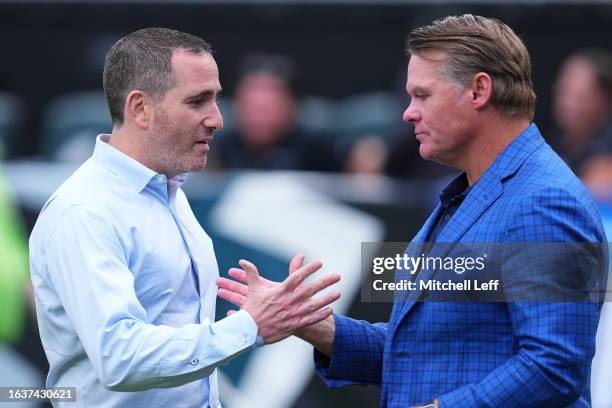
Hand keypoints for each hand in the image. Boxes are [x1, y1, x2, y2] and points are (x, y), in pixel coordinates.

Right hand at [216, 255, 340, 343]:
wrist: (248, 331)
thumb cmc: (251, 309)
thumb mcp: (252, 290)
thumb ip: (251, 274)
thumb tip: (243, 261)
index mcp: (280, 291)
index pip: (297, 277)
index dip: (309, 269)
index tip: (319, 263)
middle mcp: (288, 302)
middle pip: (310, 290)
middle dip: (325, 282)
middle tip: (337, 276)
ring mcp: (292, 314)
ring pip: (314, 305)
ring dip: (327, 298)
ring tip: (338, 292)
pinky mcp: (294, 325)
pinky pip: (311, 320)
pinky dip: (321, 315)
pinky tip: (331, 309)